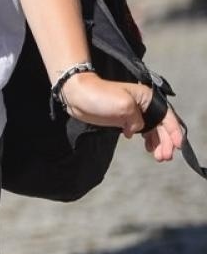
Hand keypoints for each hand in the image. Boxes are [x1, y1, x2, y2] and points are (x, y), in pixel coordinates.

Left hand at [59, 73, 185, 160]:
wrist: (77, 96)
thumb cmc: (99, 96)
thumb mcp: (124, 106)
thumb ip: (138, 120)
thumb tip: (138, 130)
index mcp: (146, 97)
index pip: (167, 116)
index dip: (174, 132)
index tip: (177, 146)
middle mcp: (143, 104)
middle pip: (161, 125)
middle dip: (166, 141)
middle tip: (165, 157)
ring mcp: (133, 112)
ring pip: (153, 129)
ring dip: (158, 143)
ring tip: (159, 157)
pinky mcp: (123, 119)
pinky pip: (142, 131)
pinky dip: (147, 139)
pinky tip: (148, 148)